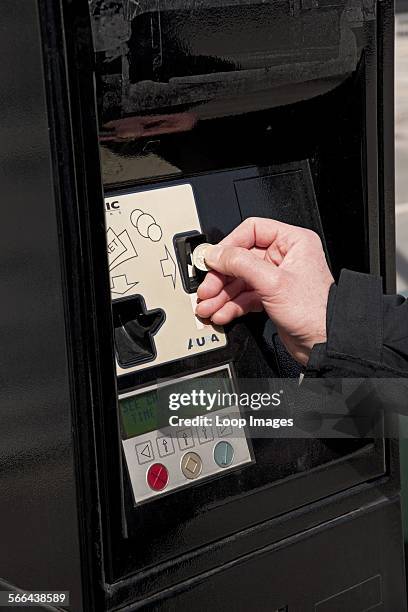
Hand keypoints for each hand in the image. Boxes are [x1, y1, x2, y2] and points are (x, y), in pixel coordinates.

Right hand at [196, 217, 333, 365]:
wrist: (324, 344)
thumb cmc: (315, 312)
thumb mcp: (273, 282)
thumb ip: (241, 264)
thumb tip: (216, 254)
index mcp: (292, 242)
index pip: (252, 231)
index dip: (229, 245)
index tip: (212, 260)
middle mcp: (284, 257)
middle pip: (241, 258)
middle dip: (221, 277)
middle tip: (206, 289)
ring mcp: (276, 278)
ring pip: (240, 280)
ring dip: (222, 294)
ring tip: (208, 306)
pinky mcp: (271, 298)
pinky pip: (245, 296)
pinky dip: (231, 305)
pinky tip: (221, 313)